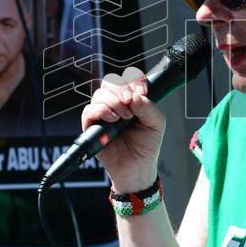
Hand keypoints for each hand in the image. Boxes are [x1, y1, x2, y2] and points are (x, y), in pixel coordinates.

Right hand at [80, 67, 164, 192]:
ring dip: (113, 102)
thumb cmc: (146, 145)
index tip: (142, 91)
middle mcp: (115, 104)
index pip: (127, 79)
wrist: (138, 167)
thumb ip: (149, 107)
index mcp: (130, 100)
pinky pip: (89, 110)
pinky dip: (101, 111)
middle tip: (130, 101)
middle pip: (111, 82)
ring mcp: (102, 114)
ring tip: (124, 117)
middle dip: (121, 89)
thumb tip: (135, 96)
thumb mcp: (156, 123)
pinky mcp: (91, 126)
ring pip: (100, 94)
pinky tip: (113, 119)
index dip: (134, 80)